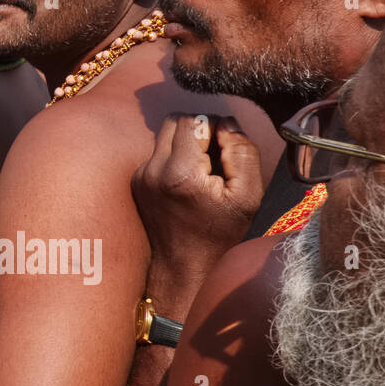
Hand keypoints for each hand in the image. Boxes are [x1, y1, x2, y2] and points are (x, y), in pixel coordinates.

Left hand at [132, 115, 263, 308]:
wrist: (182, 265)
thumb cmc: (220, 233)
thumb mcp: (248, 196)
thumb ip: (242, 152)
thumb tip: (226, 123)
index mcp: (181, 172)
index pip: (194, 120)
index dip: (215, 127)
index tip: (226, 149)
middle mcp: (153, 169)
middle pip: (175, 120)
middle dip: (198, 129)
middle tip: (215, 155)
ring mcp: (140, 174)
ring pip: (164, 134)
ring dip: (185, 142)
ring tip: (202, 169)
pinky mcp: (135, 180)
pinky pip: (157, 152)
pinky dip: (174, 157)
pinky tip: (187, 182)